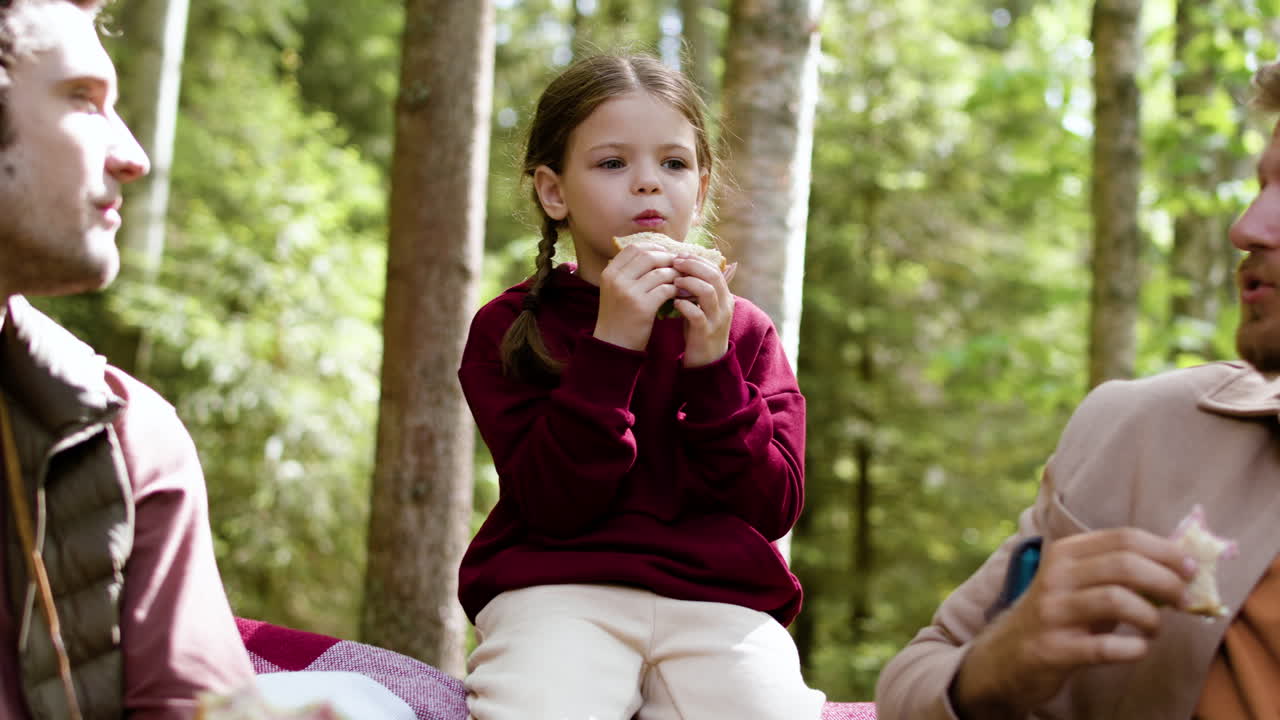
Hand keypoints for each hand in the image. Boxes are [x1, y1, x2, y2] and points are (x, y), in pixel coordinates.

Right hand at [594, 242, 679, 350]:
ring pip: (660, 272)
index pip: (635, 248)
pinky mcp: (642, 307)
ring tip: (682, 281)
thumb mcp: (615, 290)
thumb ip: (629, 272)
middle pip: (649, 256)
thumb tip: (656, 253)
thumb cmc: (619, 316)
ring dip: (675, 275)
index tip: (665, 254)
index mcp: (610, 272)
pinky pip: (666, 289)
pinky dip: (676, 289)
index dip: (653, 248)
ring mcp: (628, 292)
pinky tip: (680, 294)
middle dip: (667, 259)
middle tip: (678, 267)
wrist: (613, 345)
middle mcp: (617, 279)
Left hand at [673, 257, 735, 367]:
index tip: (679, 255)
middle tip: (674, 263)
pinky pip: (697, 315)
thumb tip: (686, 265)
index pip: (715, 269)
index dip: (697, 260)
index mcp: (725, 296)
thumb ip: (698, 288)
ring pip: (707, 291)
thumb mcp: (703, 307)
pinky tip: (674, 303)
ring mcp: (717, 319)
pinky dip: (685, 305)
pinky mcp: (706, 333)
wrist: (707, 362)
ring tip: (674, 281)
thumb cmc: (700, 330)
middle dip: (692, 266)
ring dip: (688, 282)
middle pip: (713, 276)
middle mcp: (725, 305)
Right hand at [950, 528, 1195, 718]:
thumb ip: (1119, 570)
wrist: (1007, 657)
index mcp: (1066, 552)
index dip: (1166, 551)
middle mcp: (1056, 576)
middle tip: (1184, 601)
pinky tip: (1138, 649)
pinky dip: (1133, 649)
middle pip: (1125, 564)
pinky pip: (1105, 647)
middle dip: (1167, 582)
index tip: (1191, 569)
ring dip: (1151, 618)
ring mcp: (1052, 612)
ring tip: (1155, 629)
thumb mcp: (1080, 583)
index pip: (1124, 537)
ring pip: (1117, 601)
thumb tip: (1182, 566)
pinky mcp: (1053, 648)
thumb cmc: (1060, 616)